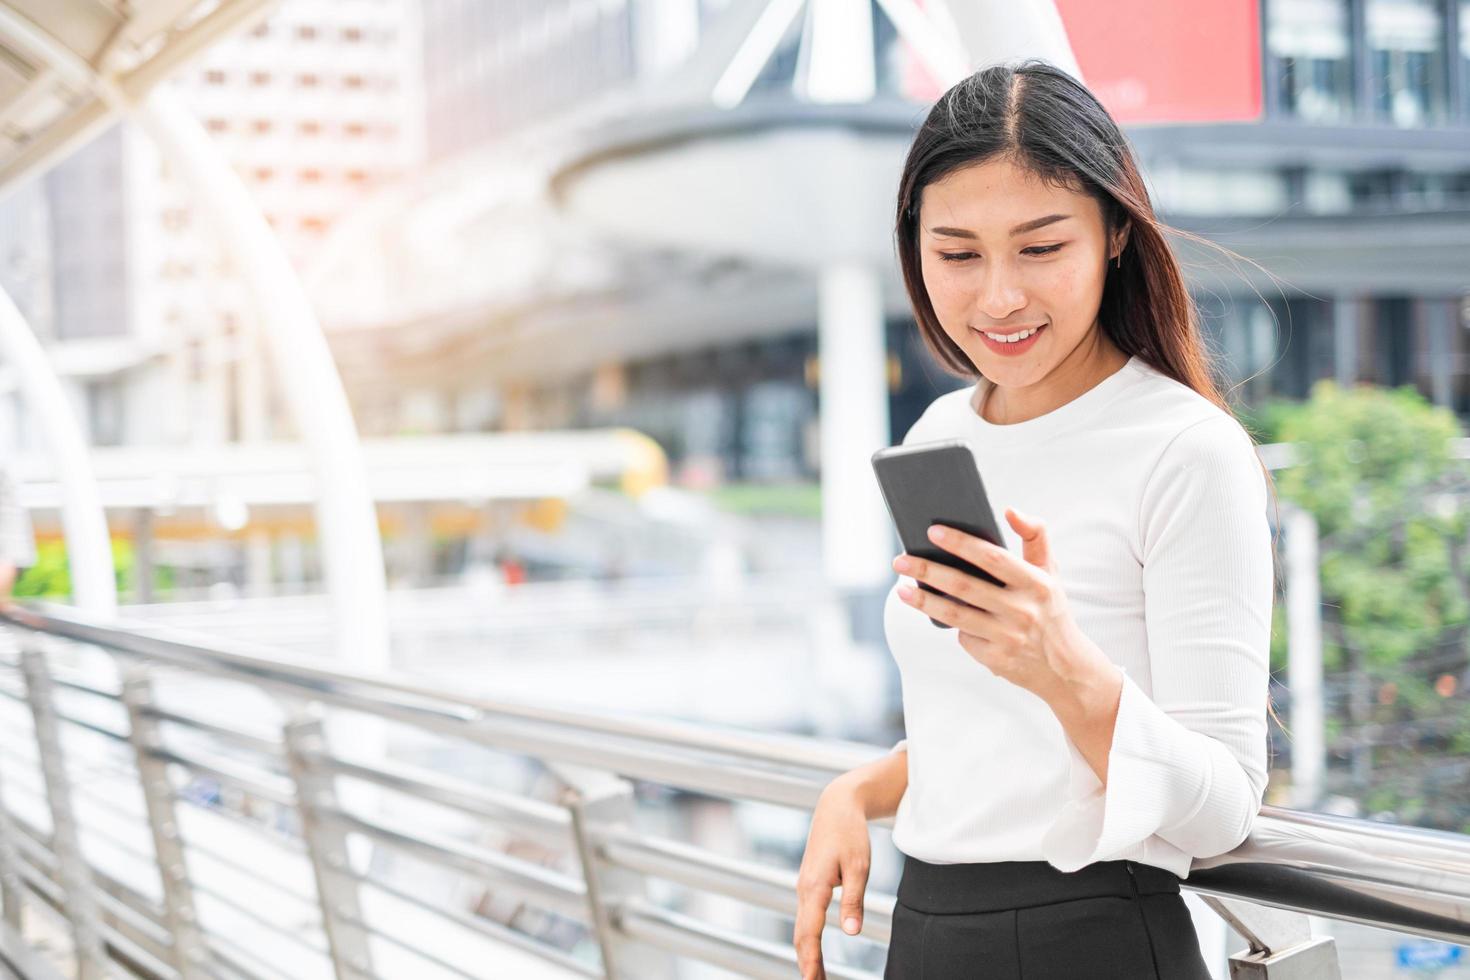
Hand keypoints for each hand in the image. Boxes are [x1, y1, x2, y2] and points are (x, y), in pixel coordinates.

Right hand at [793, 779, 870, 979]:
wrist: (836, 807)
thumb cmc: (850, 833)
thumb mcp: (859, 867)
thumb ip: (854, 901)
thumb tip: (851, 933)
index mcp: (814, 887)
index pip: (810, 933)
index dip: (811, 959)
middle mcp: (804, 889)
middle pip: (801, 935)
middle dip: (806, 963)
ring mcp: (804, 886)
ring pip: (801, 927)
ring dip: (806, 953)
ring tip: (814, 976)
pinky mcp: (809, 884)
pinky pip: (805, 917)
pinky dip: (807, 938)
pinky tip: (813, 949)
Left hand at [892, 507, 1105, 705]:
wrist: (1065, 668)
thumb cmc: (1049, 610)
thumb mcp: (1050, 572)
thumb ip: (1035, 536)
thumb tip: (1010, 509)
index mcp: (1036, 583)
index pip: (992, 557)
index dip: (961, 543)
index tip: (933, 531)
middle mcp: (1022, 610)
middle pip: (964, 586)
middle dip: (928, 571)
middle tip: (900, 560)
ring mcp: (1008, 637)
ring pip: (955, 615)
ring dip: (924, 601)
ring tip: (902, 589)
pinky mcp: (996, 659)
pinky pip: (964, 637)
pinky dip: (953, 626)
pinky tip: (943, 616)